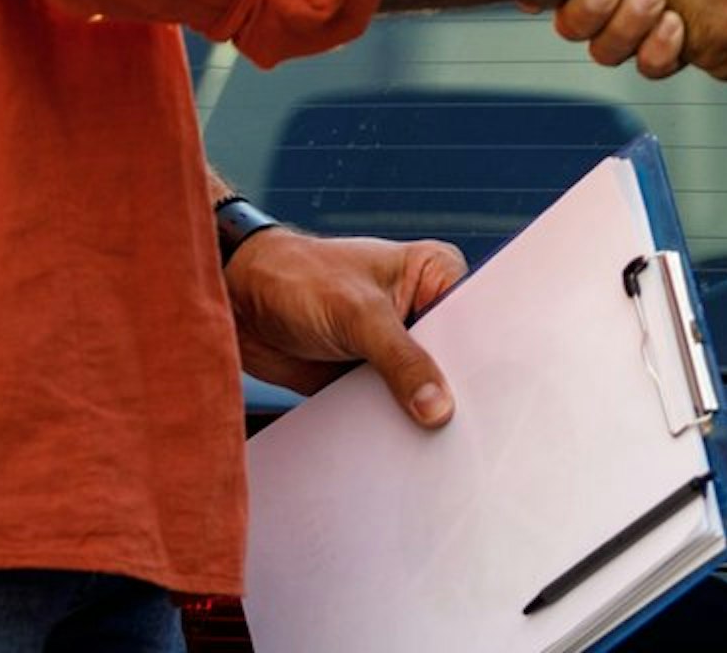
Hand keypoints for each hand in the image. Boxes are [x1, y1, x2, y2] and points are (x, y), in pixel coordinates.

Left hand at [224, 227, 465, 428]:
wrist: (237, 303)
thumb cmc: (298, 279)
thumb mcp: (358, 315)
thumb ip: (401, 361)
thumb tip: (439, 410)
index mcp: (434, 274)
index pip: (472, 321)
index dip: (479, 359)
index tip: (490, 399)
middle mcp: (422, 309)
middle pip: (453, 361)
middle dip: (451, 393)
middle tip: (461, 431)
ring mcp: (396, 347)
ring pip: (423, 390)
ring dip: (419, 415)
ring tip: (435, 451)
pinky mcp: (369, 377)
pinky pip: (391, 409)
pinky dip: (391, 427)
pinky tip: (398, 451)